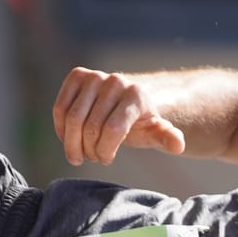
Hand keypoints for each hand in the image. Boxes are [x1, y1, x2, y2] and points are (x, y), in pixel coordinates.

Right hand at [53, 68, 186, 165]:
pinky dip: (61, 129)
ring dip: (72, 144)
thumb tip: (177, 145)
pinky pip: (60, 108)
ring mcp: (95, 76)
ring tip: (80, 154)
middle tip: (94, 158)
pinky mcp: (77, 76)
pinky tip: (69, 139)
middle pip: (90, 127)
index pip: (113, 130)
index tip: (106, 160)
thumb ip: (167, 138)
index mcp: (136, 96)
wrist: (128, 100)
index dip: (105, 151)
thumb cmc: (141, 122)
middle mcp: (116, 81)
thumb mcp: (156, 133)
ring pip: (71, 119)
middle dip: (89, 150)